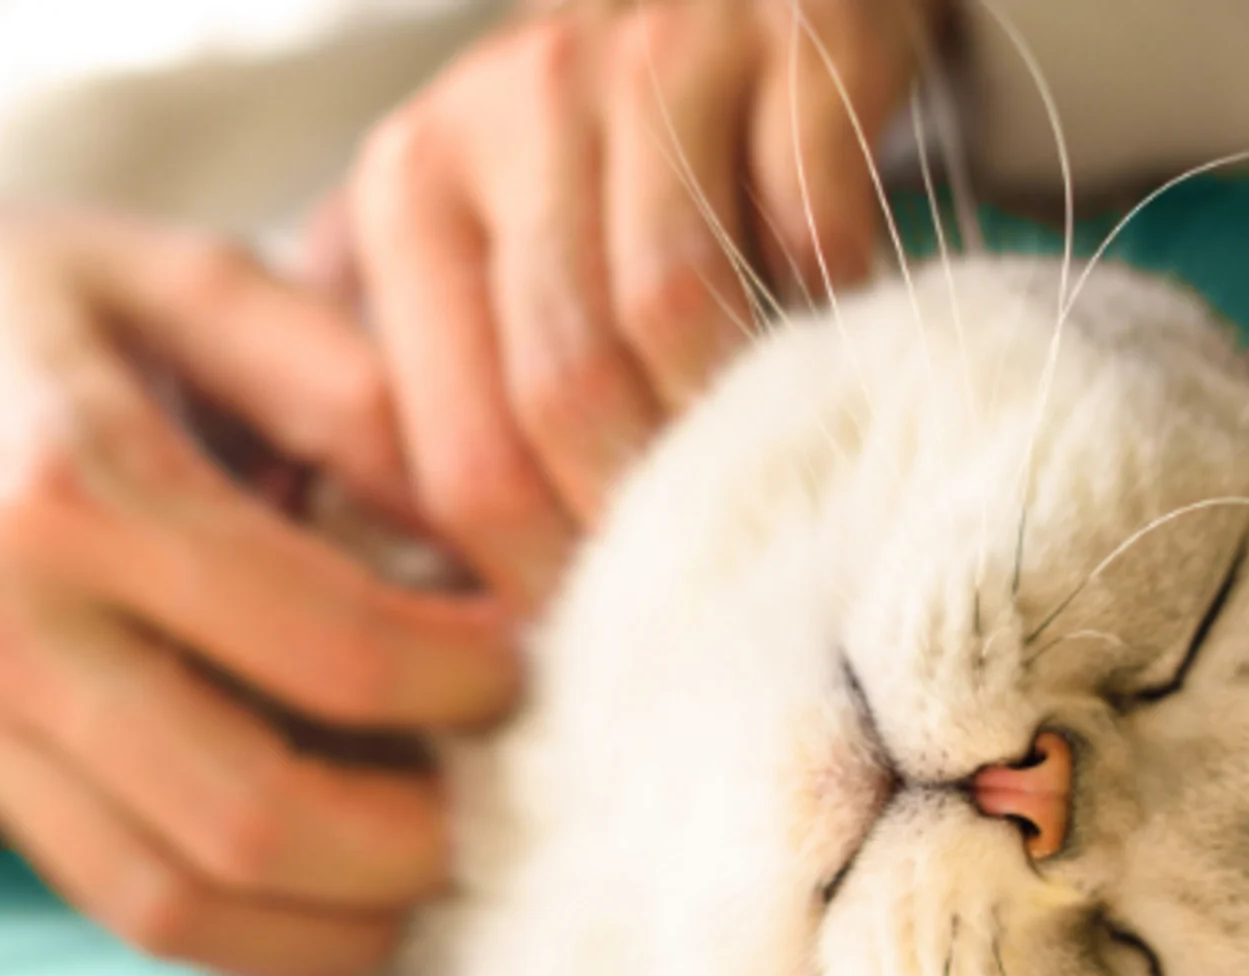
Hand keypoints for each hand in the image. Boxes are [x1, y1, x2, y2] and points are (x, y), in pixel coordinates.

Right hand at [0, 203, 516, 975]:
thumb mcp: (159, 264)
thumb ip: (333, 374)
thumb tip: (482, 512)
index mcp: (71, 475)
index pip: (318, 639)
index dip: (462, 673)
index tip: (530, 651)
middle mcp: (7, 620)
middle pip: (251, 814)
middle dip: (419, 835)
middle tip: (503, 782)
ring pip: (178, 899)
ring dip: (338, 921)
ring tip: (437, 862)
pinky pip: (116, 898)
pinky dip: (247, 930)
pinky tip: (337, 892)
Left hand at [313, 0, 929, 610]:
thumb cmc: (589, 153)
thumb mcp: (470, 237)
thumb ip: (429, 383)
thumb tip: (427, 600)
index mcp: (412, 186)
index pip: (452, 438)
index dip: (523, 572)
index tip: (581, 641)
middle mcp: (513, 111)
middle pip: (566, 385)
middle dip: (633, 518)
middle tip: (687, 592)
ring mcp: (657, 63)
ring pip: (679, 312)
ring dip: (733, 426)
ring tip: (761, 488)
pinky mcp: (796, 37)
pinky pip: (817, 220)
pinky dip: (834, 306)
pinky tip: (836, 345)